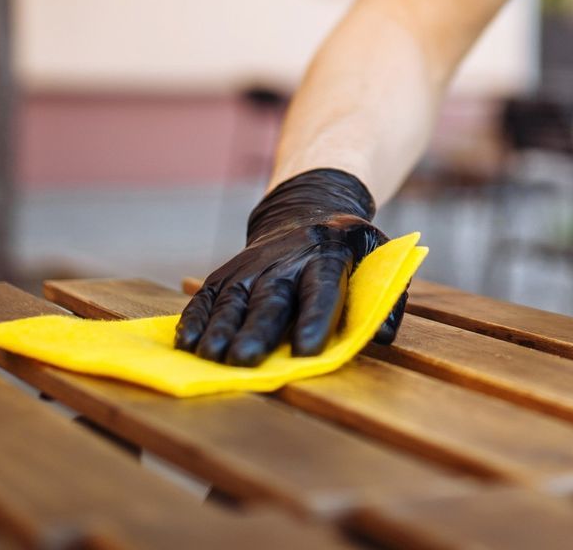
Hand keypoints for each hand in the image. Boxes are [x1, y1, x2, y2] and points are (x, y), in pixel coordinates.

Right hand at [175, 168, 406, 365]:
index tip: (306, 351)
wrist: (306, 211)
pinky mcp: (227, 273)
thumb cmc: (349, 249)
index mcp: (329, 257)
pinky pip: (207, 296)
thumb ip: (386, 298)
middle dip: (256, 331)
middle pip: (270, 299)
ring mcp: (251, 266)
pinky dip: (195, 319)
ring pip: (234, 298)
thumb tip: (384, 336)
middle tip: (244, 360)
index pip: (322, 290)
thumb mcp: (378, 259)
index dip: (314, 320)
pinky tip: (187, 343)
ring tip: (211, 356)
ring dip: (220, 328)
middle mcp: (286, 261)